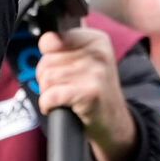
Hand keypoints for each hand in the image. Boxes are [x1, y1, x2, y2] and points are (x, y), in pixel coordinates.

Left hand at [37, 27, 138, 160]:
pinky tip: (60, 107)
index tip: (62, 69)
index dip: (48, 59)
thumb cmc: (91, 89)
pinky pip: (51, 95)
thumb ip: (62, 46)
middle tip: (65, 87)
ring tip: (66, 97)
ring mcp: (96, 73)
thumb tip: (46, 40)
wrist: (113, 121)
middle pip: (46, 61)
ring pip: (46, 78)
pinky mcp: (90, 94)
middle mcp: (99, 53)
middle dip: (46, 78)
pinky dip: (48, 105)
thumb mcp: (82, 59)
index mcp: (96, 39)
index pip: (50, 40)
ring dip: (48, 92)